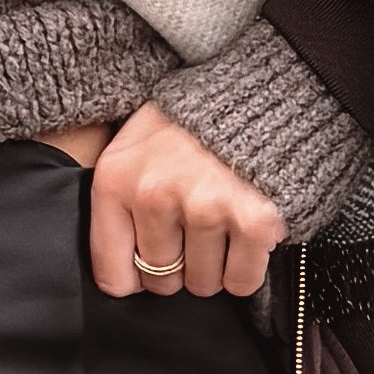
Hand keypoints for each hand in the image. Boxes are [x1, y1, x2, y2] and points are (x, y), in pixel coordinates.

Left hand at [83, 106, 283, 299]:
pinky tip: (246, 239)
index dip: (134, 276)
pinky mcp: (254, 220)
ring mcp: (206, 209)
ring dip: (215, 267)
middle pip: (162, 281)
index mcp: (117, 181)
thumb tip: (121, 271)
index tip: (149, 266)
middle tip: (195, 234)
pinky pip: (242, 282)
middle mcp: (155, 197)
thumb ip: (119, 199)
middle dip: (180, 267)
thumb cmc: (191, 122)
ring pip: (203, 285)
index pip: (113, 273)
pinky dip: (247, 270)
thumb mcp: (134, 144)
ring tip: (222, 229)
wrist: (260, 88)